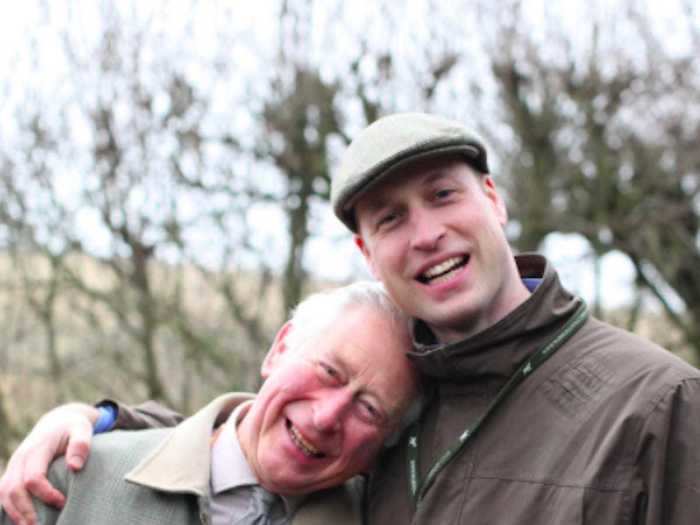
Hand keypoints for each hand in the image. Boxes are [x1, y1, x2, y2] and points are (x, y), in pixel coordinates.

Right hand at [0, 403, 98, 524]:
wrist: (57, 421)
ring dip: (14, 512)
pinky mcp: (13, 471)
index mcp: (37, 449)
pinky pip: (2, 491)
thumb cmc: (72, 427)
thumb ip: (81, 445)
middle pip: (13, 489)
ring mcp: (14, 465)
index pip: (33, 478)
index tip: (63, 502)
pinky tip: (20, 519)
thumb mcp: (82, 429)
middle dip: (25, 510)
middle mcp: (20, 458)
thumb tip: (75, 467)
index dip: (46, 494)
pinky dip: (8, 507)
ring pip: (3, 493)